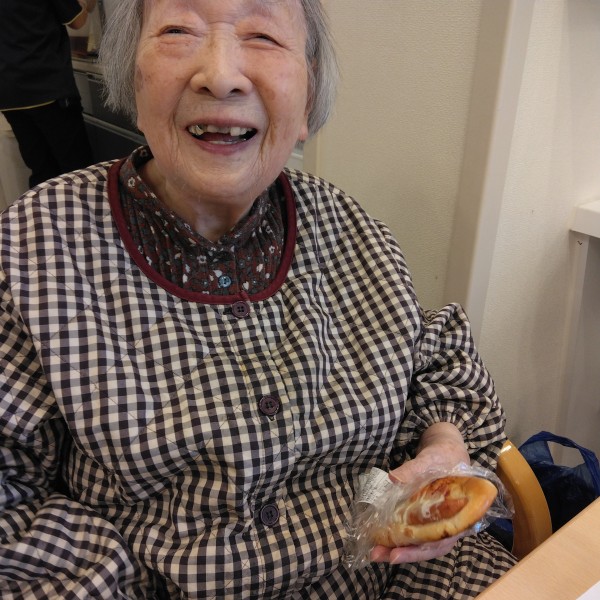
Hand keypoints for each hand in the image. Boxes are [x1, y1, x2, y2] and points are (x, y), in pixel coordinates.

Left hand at [370, 422, 469, 563]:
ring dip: (397, 547)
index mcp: (458, 516)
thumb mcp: (432, 459)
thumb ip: (415, 469)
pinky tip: (380, 537)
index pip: (440, 542)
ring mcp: (434, 520)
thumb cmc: (445, 456)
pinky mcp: (423, 515)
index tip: (396, 555)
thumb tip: (393, 479)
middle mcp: (447, 524)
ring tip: (375, 551)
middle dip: (401, 553)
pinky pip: (411, 528)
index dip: (418, 551)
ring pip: (418, 541)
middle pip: (426, 546)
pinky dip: (397, 534)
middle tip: (377, 555)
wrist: (446, 450)